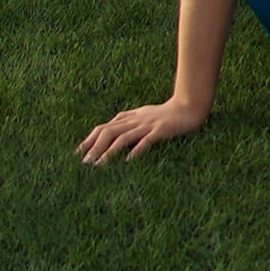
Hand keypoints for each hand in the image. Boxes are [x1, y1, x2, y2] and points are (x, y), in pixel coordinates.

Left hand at [77, 96, 207, 163]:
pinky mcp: (162, 130)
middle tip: (85, 163)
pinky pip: (146, 141)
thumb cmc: (168, 112)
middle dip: (94, 147)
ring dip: (109, 152)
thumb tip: (110, 124)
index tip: (78, 153)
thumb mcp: (144, 113)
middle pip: (109, 132)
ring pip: (123, 138)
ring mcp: (148, 125)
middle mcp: (136, 121)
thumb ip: (127, 118)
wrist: (191, 105)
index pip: (104, 127)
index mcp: (131, 118)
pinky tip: (128, 161)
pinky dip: (136, 150)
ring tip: (98, 165)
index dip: (89, 139)